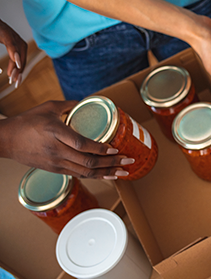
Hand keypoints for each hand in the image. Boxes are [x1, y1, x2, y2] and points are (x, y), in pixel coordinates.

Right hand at [0, 19, 26, 87]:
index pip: (21, 62)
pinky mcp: (6, 33)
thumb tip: (7, 73)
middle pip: (21, 60)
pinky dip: (14, 54)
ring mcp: (13, 36)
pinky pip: (12, 45)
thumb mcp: (5, 48)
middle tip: (14, 82)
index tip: (15, 82)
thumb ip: (10, 60)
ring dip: (16, 66)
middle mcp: (19, 41)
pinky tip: (16, 62)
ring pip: (18, 54)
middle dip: (18, 72)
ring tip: (13, 76)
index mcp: (18, 46)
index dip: (18, 72)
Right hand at [0, 101, 131, 178]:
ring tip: (124, 172)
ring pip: (85, 172)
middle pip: (88, 162)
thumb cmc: (27, 121)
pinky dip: (95, 177)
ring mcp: (56, 163)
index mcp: (56, 133)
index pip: (82, 144)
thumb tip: (86, 101)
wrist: (6, 140)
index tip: (115, 148)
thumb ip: (69, 104)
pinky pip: (79, 175)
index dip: (100, 149)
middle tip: (129, 161)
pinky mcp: (56, 170)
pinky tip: (108, 175)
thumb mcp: (48, 107)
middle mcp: (57, 151)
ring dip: (107, 173)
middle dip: (111, 163)